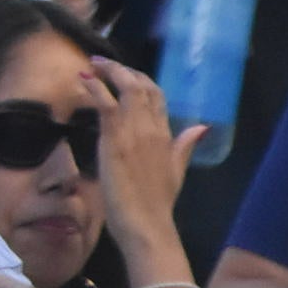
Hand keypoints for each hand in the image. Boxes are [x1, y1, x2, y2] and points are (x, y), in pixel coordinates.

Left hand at [79, 57, 203, 253]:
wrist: (146, 223)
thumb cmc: (156, 203)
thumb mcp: (177, 171)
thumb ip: (185, 146)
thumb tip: (203, 127)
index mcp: (167, 135)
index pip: (157, 96)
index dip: (141, 80)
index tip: (125, 74)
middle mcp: (153, 128)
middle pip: (143, 86)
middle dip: (124, 70)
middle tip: (104, 64)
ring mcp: (135, 131)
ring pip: (127, 89)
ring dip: (109, 72)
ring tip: (93, 64)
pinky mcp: (116, 139)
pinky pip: (106, 104)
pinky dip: (95, 87)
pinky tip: (84, 79)